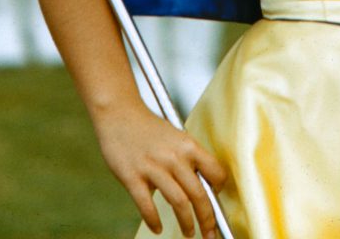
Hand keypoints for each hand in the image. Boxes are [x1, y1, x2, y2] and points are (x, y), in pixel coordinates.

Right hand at [95, 103, 226, 237]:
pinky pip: (147, 205)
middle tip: (210, 233)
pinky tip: (158, 228)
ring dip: (187, 223)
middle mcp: (174, 157)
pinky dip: (154, 221)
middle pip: (199, 194)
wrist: (120, 114)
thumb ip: (188, 159)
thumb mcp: (176, 137)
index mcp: (188, 145)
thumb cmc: (149, 128)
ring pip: (178, 202)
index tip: (217, 202)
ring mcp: (153, 167)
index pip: (215, 172)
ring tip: (189, 233)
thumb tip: (202, 186)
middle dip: (208, 219)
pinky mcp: (132, 176)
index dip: (219, 190)